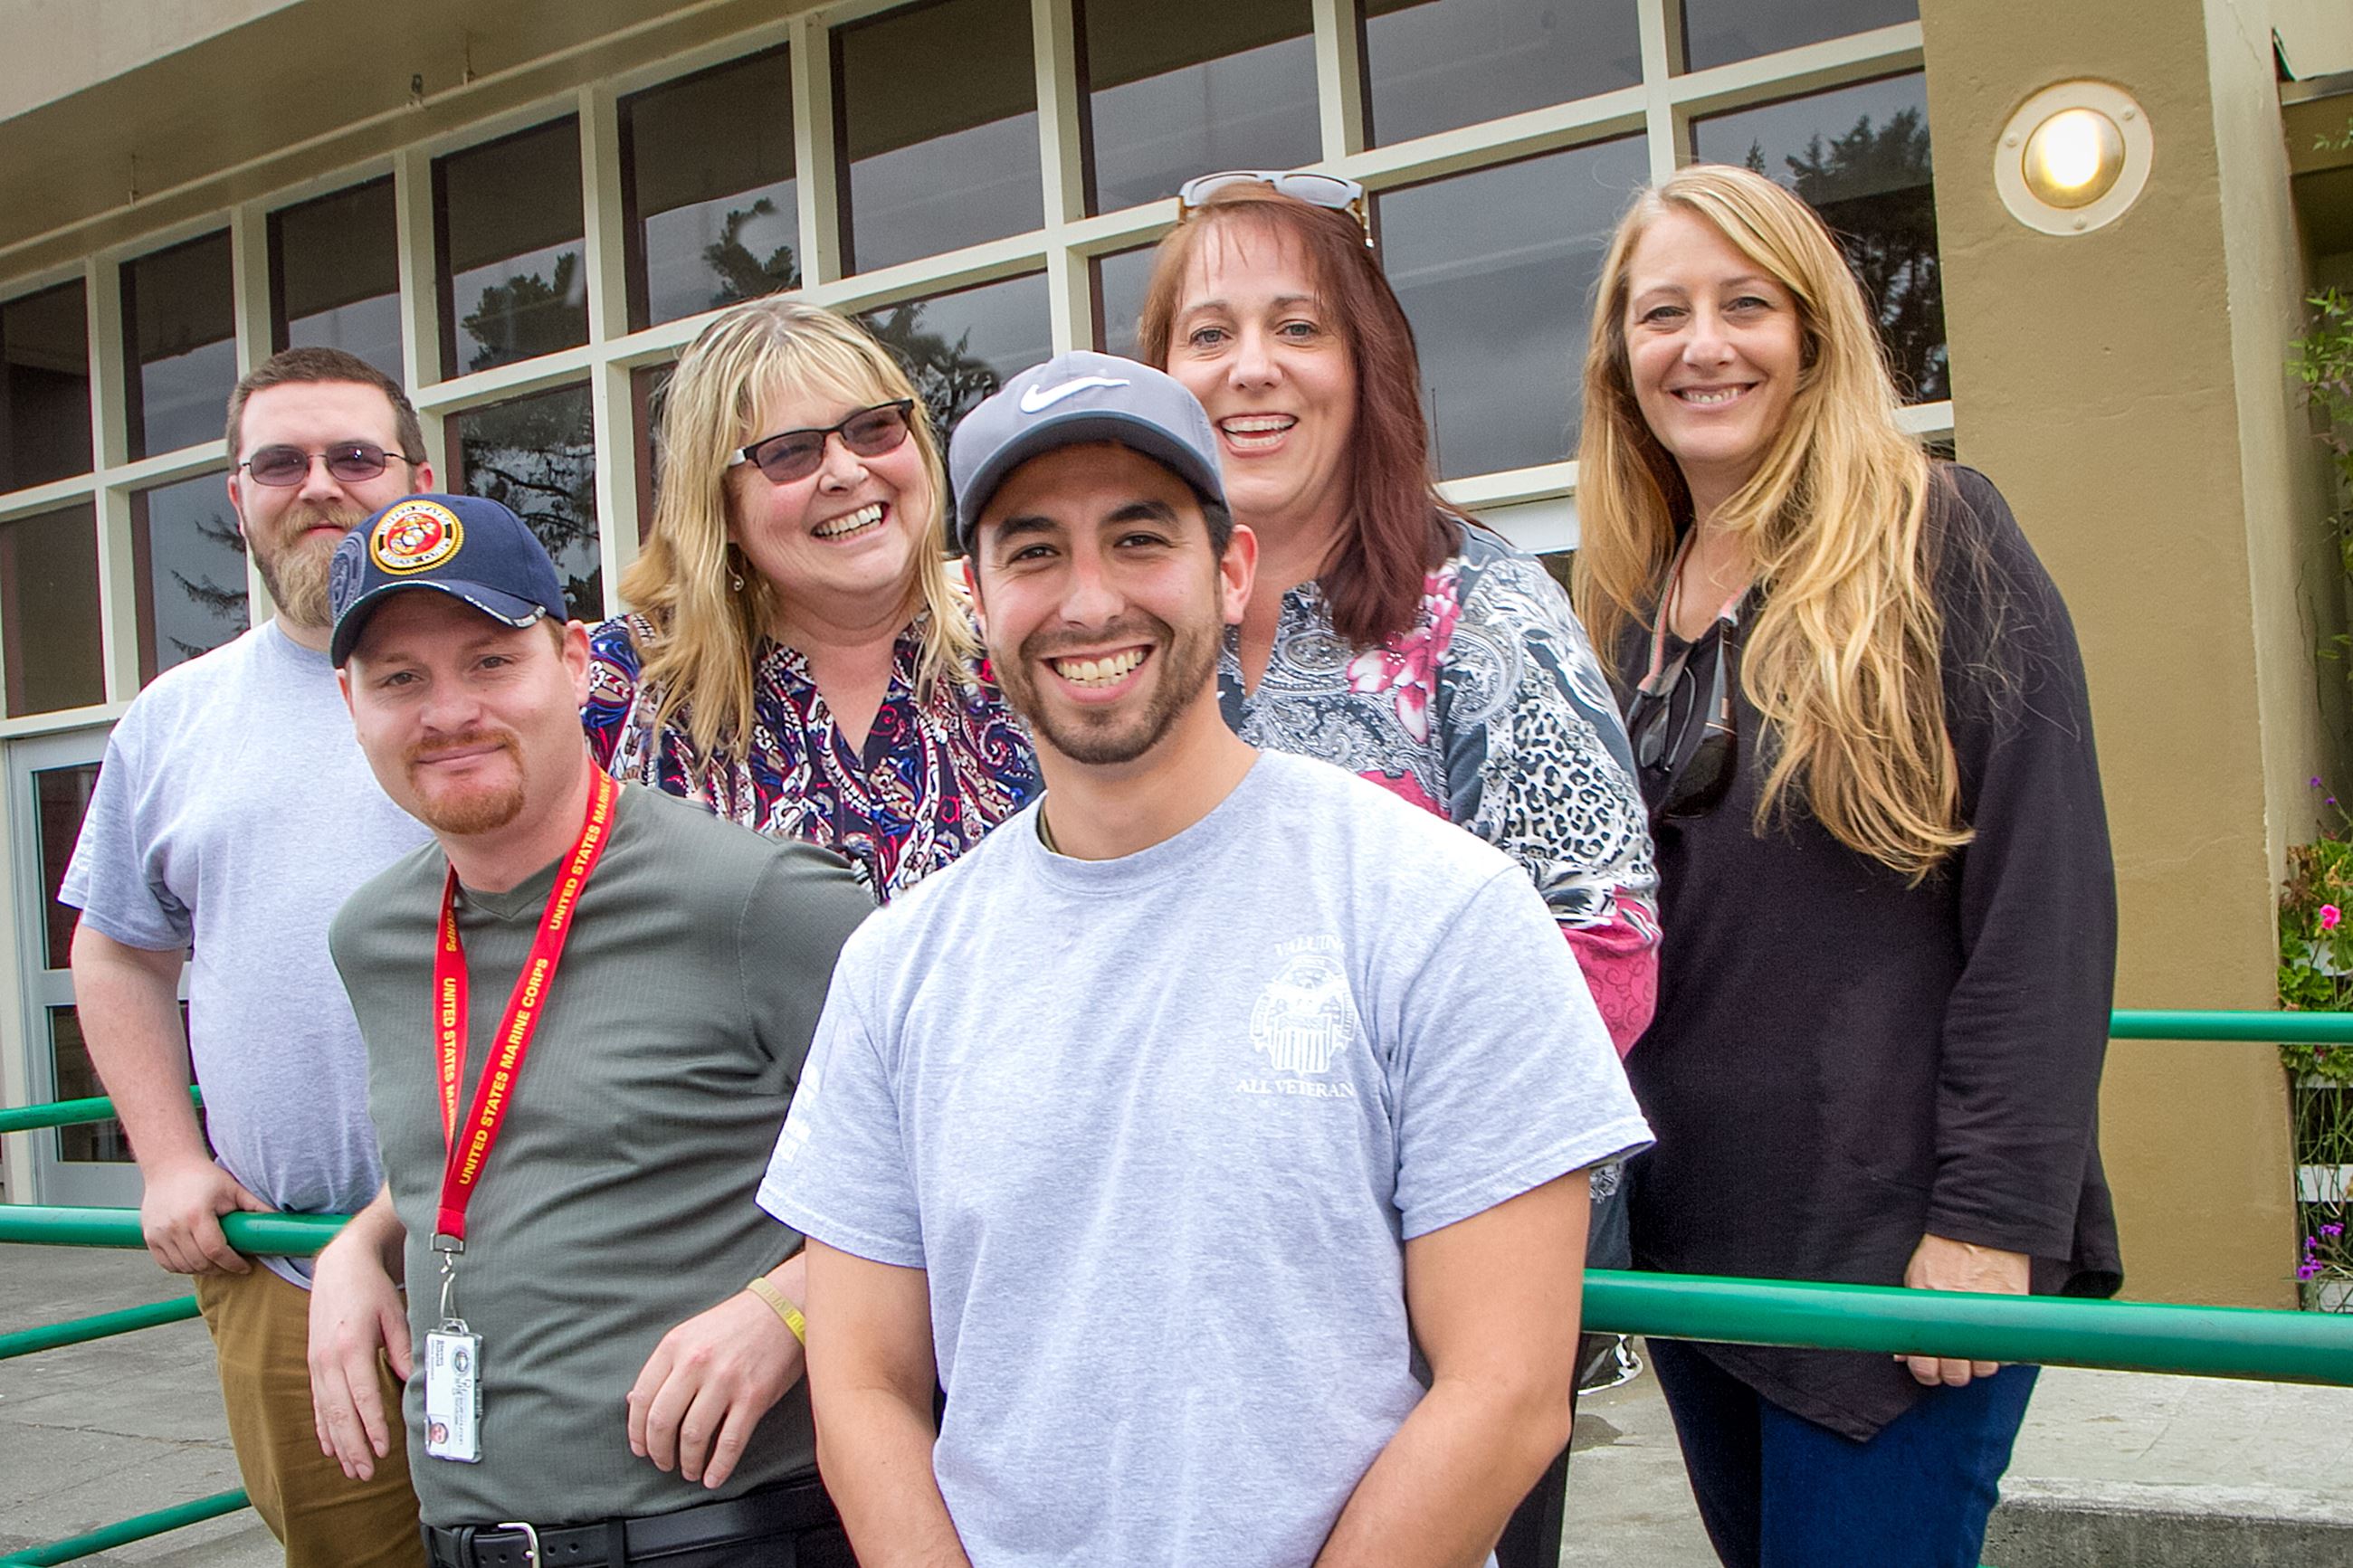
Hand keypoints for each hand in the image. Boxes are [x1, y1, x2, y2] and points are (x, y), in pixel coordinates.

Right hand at [138, 1156, 272, 1274]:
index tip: (245, 1267)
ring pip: (184, 1266)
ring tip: (217, 1262)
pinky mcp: (150, 1238)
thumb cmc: (204, 1177)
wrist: (170, 1167)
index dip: (233, 1264)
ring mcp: (159, 1234)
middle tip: (233, 1265)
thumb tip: (282, 1221)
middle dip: (220, 1269)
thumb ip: (256, 1206)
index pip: (216, 1251)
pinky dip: (183, 1267)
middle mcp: (174, 1226)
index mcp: (196, 1215)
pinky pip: (168, 1264)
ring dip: (203, 1269)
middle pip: (200, 1263)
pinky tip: (197, 1260)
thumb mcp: (233, 1188)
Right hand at [307, 1229, 412, 1479]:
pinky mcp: (314, 1365)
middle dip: (354, 1446)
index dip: (373, 1425)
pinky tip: (330, 1449)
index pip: (363, 1396)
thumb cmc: (371, 1289)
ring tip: (352, 1470)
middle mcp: (328, 1359)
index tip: (383, 1449)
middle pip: (340, 1412)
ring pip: (326, 1413)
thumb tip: (412, 1379)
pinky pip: (317, 1404)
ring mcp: (317, 1364)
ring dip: (339, 1444)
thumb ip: (402, 1348)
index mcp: (351, 1346)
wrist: (338, 1268)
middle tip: (366, 1473)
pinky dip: (323, 1429)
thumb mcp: (394, 1312)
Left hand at [627, 1290, 805, 1489]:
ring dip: (687, 1462)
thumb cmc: (736, 1322)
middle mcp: (696, 1362)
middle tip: (662, 1463)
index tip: (640, 1448)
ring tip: (689, 1470)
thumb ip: (665, 1366)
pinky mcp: (754, 1397)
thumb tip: (635, 1403)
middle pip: (662, 1422)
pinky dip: (719, 1466)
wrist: (783, 1308)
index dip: (636, 1431)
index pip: (642, 1399)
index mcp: (675, 1345)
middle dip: (658, 1452)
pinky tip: (713, 1477)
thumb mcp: (691, 1333)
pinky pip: (730, 1442)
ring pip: (693, 1436)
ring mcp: (726, 1380)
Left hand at [1900, 1233, 2028, 1387]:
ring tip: (1974, 1348)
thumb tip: (1904, 1349)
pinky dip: (2001, 1351)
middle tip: (1953, 1361)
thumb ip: (1911, 1316)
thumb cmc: (1944, 1251)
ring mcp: (1986, 1324)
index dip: (1927, 1373)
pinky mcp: (2009, 1319)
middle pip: (1957, 1375)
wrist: (1976, 1231)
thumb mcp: (1915, 1281)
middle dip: (1953, 1372)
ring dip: (1979, 1364)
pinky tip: (1992, 1339)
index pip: (1925, 1367)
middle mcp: (1958, 1324)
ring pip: (1985, 1369)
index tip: (1930, 1370)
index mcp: (1930, 1316)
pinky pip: (2008, 1352)